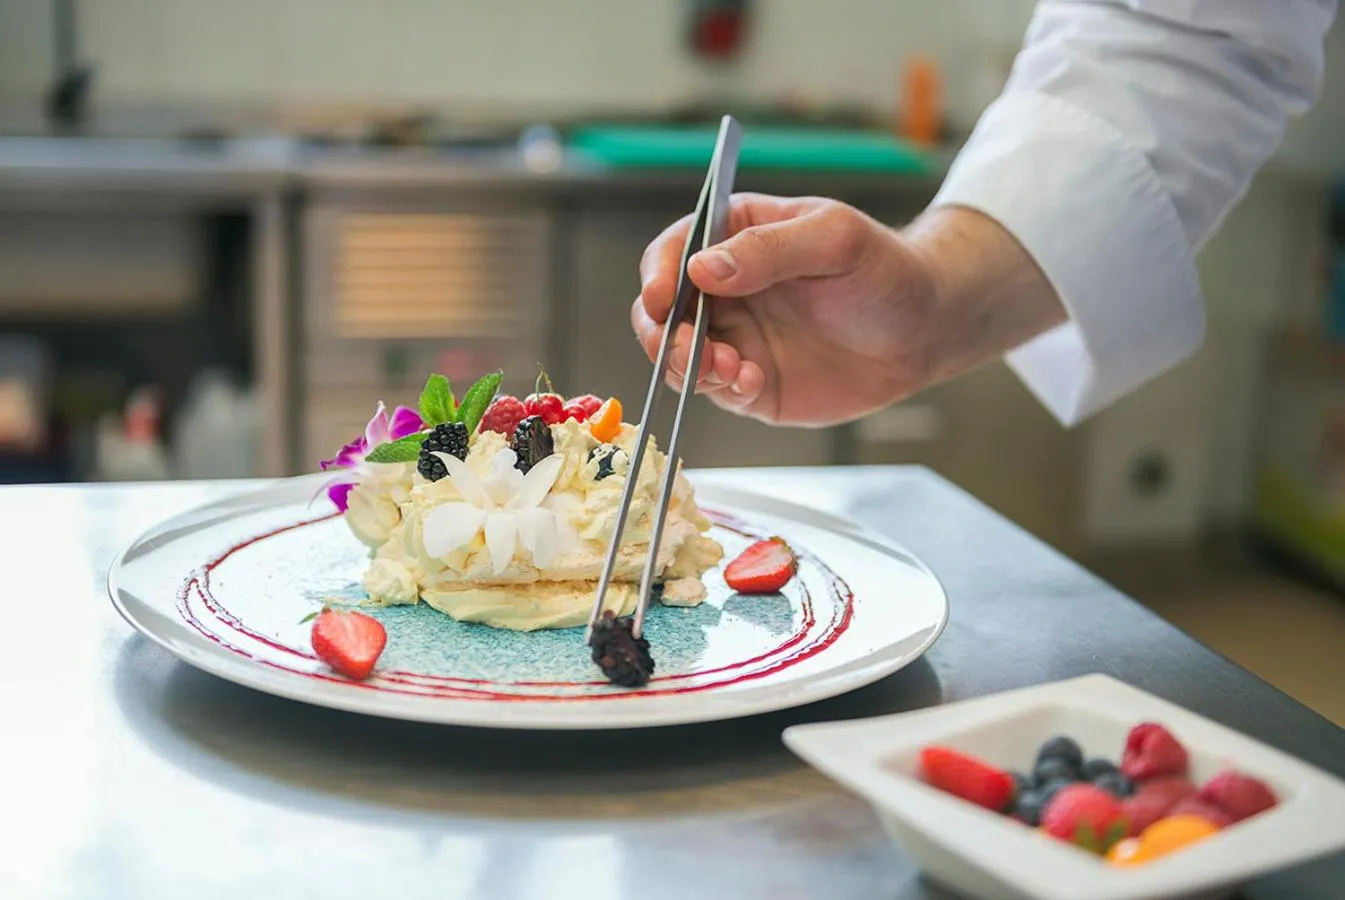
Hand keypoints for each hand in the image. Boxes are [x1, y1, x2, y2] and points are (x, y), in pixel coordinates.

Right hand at [631, 194, 1065, 426]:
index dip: (658, 272)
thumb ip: (770, 250)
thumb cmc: (886, 270)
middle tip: (685, 348)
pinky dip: (722, 389)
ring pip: (678, 355)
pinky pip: (715, 390)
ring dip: (688, 366)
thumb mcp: (835, 241)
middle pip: (660, 310)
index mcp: (736, 238)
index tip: (661, 296)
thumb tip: (702, 268)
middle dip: (661, 332)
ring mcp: (735, 337)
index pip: (674, 250)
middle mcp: (725, 289)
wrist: (925, 330)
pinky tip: (752, 381)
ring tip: (730, 368)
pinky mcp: (751, 382)